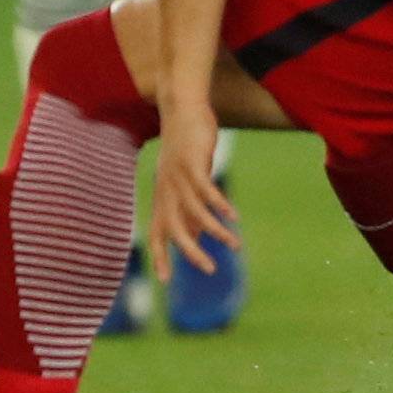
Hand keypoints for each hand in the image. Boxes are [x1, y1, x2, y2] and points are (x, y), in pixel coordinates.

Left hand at [149, 96, 239, 283]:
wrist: (181, 110)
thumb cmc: (183, 151)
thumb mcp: (182, 183)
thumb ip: (186, 210)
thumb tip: (194, 237)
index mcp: (162, 198)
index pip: (156, 234)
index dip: (160, 257)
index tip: (165, 281)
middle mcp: (166, 191)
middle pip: (174, 229)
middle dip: (190, 252)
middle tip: (210, 270)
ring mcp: (177, 178)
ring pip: (195, 211)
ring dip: (215, 230)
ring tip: (235, 244)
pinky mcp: (192, 163)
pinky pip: (206, 189)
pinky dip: (219, 204)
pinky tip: (233, 215)